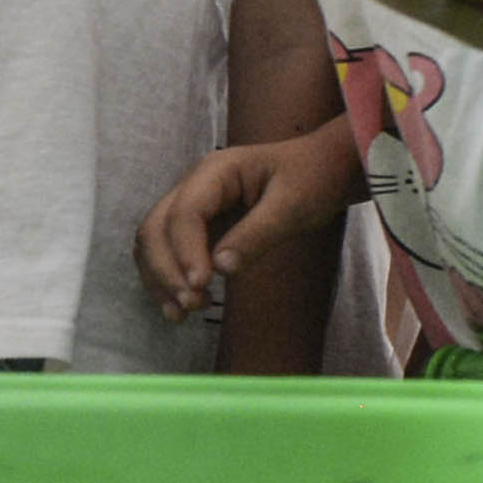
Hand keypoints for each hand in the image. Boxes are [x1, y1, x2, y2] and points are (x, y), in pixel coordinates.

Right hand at [137, 131, 353, 321]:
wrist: (326, 169)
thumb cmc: (314, 179)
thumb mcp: (294, 205)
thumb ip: (258, 233)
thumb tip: (220, 267)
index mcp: (216, 172)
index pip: (185, 213)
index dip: (186, 251)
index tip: (201, 284)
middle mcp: (194, 186)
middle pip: (157, 228)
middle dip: (167, 268)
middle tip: (193, 303)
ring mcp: (193, 205)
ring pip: (155, 242)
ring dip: (162, 277)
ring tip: (185, 312)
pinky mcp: (200, 226)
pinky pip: (170, 252)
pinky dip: (169, 278)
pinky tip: (181, 307)